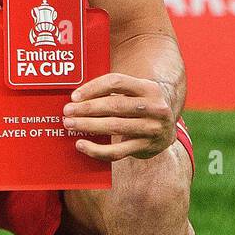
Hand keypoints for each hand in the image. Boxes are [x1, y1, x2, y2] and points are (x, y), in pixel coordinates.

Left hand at [62, 72, 176, 161]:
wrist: (167, 129)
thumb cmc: (141, 107)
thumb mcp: (136, 93)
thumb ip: (113, 92)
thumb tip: (77, 98)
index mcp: (149, 88)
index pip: (116, 82)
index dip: (93, 88)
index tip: (74, 96)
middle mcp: (154, 107)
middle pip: (115, 105)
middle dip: (87, 108)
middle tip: (67, 111)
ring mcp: (152, 129)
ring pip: (114, 127)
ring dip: (88, 126)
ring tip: (71, 124)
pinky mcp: (146, 147)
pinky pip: (116, 151)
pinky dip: (96, 149)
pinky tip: (81, 144)